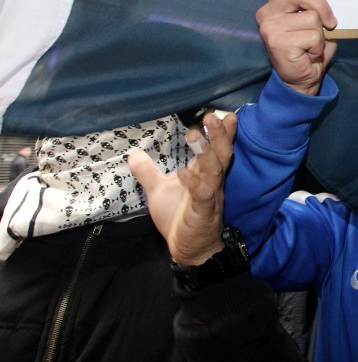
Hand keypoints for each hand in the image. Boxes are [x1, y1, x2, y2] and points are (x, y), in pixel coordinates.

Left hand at [128, 112, 236, 265]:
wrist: (189, 249)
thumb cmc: (178, 217)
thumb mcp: (159, 190)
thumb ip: (148, 172)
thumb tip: (132, 154)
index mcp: (204, 173)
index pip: (215, 148)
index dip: (218, 131)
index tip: (216, 113)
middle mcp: (211, 181)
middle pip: (221, 154)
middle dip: (218, 135)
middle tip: (212, 116)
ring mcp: (210, 195)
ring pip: (215, 170)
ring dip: (208, 151)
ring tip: (196, 134)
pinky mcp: (203, 211)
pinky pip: (203, 194)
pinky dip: (194, 183)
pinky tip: (184, 173)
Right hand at [256, 0, 338, 95]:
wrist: (302, 78)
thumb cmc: (310, 47)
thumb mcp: (313, 19)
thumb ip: (313, 3)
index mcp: (275, 1)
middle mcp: (267, 12)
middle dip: (322, 6)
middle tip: (330, 22)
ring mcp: (269, 27)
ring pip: (311, 16)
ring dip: (321, 32)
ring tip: (313, 43)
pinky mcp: (277, 42)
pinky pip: (312, 36)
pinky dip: (318, 46)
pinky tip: (309, 53)